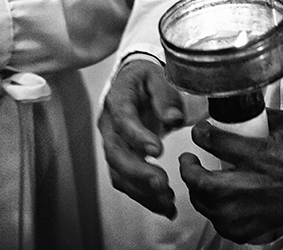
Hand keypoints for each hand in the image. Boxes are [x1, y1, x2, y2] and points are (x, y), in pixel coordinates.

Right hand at [98, 58, 190, 218]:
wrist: (134, 82)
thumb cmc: (146, 79)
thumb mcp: (157, 76)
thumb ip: (165, 94)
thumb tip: (173, 117)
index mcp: (118, 99)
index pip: (122, 119)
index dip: (136, 136)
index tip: (157, 150)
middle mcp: (109, 125)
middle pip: (115, 153)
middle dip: (138, 172)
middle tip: (162, 184)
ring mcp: (112, 144)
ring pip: (118, 173)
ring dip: (142, 191)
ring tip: (168, 202)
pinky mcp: (120, 159)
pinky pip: (126, 182)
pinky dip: (143, 196)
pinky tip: (164, 205)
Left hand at [179, 108, 282, 243]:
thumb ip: (260, 118)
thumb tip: (239, 113)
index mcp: (261, 153)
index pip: (215, 142)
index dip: (200, 134)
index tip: (199, 131)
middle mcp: (256, 182)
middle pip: (207, 184)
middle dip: (190, 172)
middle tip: (189, 161)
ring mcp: (259, 206)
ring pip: (214, 210)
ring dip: (200, 196)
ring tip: (199, 184)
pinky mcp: (265, 223)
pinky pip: (231, 229)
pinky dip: (218, 219)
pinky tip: (217, 208)